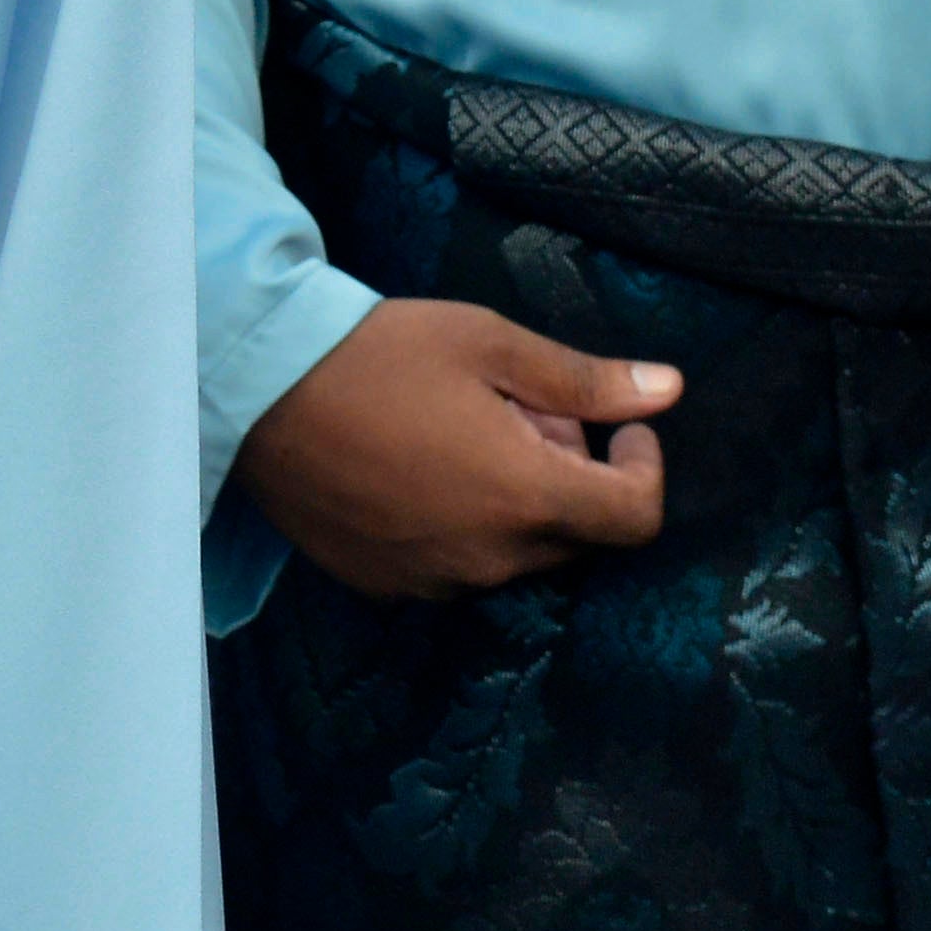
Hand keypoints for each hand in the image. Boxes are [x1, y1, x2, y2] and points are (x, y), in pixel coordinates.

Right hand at [226, 296, 675, 597]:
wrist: (259, 389)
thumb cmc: (381, 353)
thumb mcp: (490, 345)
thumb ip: (585, 381)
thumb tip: (671, 391)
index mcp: (526, 498)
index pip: (635, 518)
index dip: (643, 467)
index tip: (614, 425)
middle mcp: (489, 559)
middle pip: (575, 537)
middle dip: (571, 476)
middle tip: (520, 411)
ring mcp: (435, 581)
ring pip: (514, 554)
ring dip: (515, 505)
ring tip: (461, 436)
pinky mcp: (387, 585)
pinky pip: (456, 567)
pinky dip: (461, 526)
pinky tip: (417, 470)